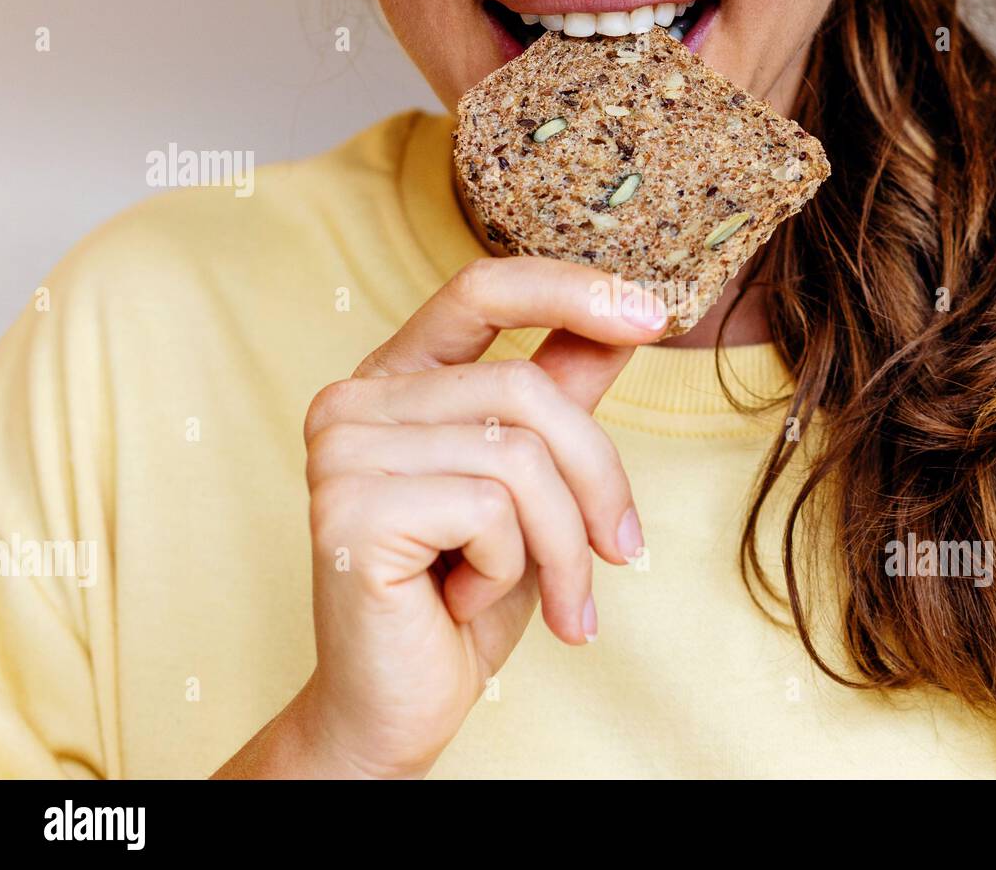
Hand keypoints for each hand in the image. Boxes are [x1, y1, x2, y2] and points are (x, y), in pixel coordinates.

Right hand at [285, 257, 665, 777]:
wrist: (401, 706)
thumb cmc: (466, 594)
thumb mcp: (534, 486)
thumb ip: (562, 398)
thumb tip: (624, 320)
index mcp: (396, 379)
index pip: (481, 290)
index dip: (569, 288)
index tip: (653, 314)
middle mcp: (355, 400)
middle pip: (526, 391)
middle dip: (597, 480)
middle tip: (620, 553)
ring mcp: (342, 450)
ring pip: (519, 456)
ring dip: (564, 543)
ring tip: (562, 599)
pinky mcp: (348, 509)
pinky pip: (490, 509)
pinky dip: (510, 568)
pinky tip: (467, 601)